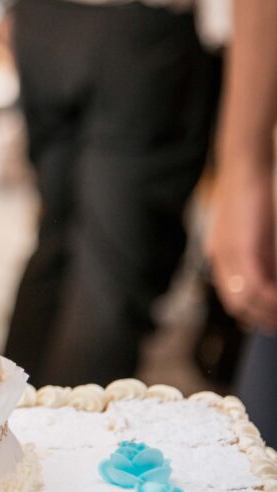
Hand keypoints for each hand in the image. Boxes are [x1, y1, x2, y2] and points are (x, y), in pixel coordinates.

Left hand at [208, 162, 276, 332]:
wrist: (243, 169)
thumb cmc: (251, 197)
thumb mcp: (253, 231)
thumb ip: (260, 257)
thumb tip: (270, 281)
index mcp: (219, 257)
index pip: (233, 299)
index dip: (255, 315)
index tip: (275, 321)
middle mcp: (220, 259)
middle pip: (238, 306)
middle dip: (264, 320)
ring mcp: (229, 255)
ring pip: (246, 302)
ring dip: (271, 313)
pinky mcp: (243, 248)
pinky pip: (257, 286)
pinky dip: (273, 298)